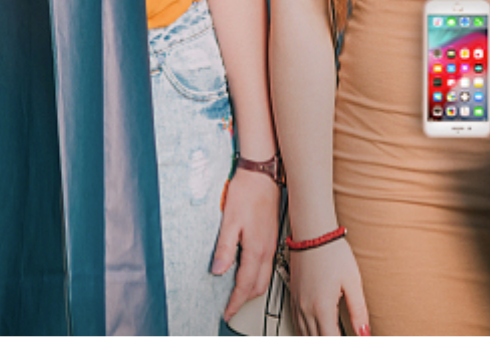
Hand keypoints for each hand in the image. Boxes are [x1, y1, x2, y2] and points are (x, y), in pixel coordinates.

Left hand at [214, 169, 280, 322]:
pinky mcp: (271, 238)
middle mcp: (267, 250)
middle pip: (258, 286)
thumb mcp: (229, 221)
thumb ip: (225, 248)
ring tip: (238, 295)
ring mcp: (271, 245)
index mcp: (256, 249)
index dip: (235, 301)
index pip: (245, 284)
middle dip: (244, 300)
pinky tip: (248, 274)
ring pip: (264, 278)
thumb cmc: (245, 193)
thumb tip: (218, 270)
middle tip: (231, 308)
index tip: (227, 312)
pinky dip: (258, 277)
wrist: (262, 176)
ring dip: (252, 290)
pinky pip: (267, 267)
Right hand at [289, 236, 369, 335]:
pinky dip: (306, 332)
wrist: (312, 235)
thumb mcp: (353, 283)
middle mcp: (306, 308)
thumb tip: (365, 333)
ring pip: (304, 334)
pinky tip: (315, 331)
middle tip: (345, 335)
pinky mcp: (293, 297)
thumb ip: (359, 312)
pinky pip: (297, 324)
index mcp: (322, 307)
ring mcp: (297, 302)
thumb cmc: (332, 253)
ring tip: (331, 333)